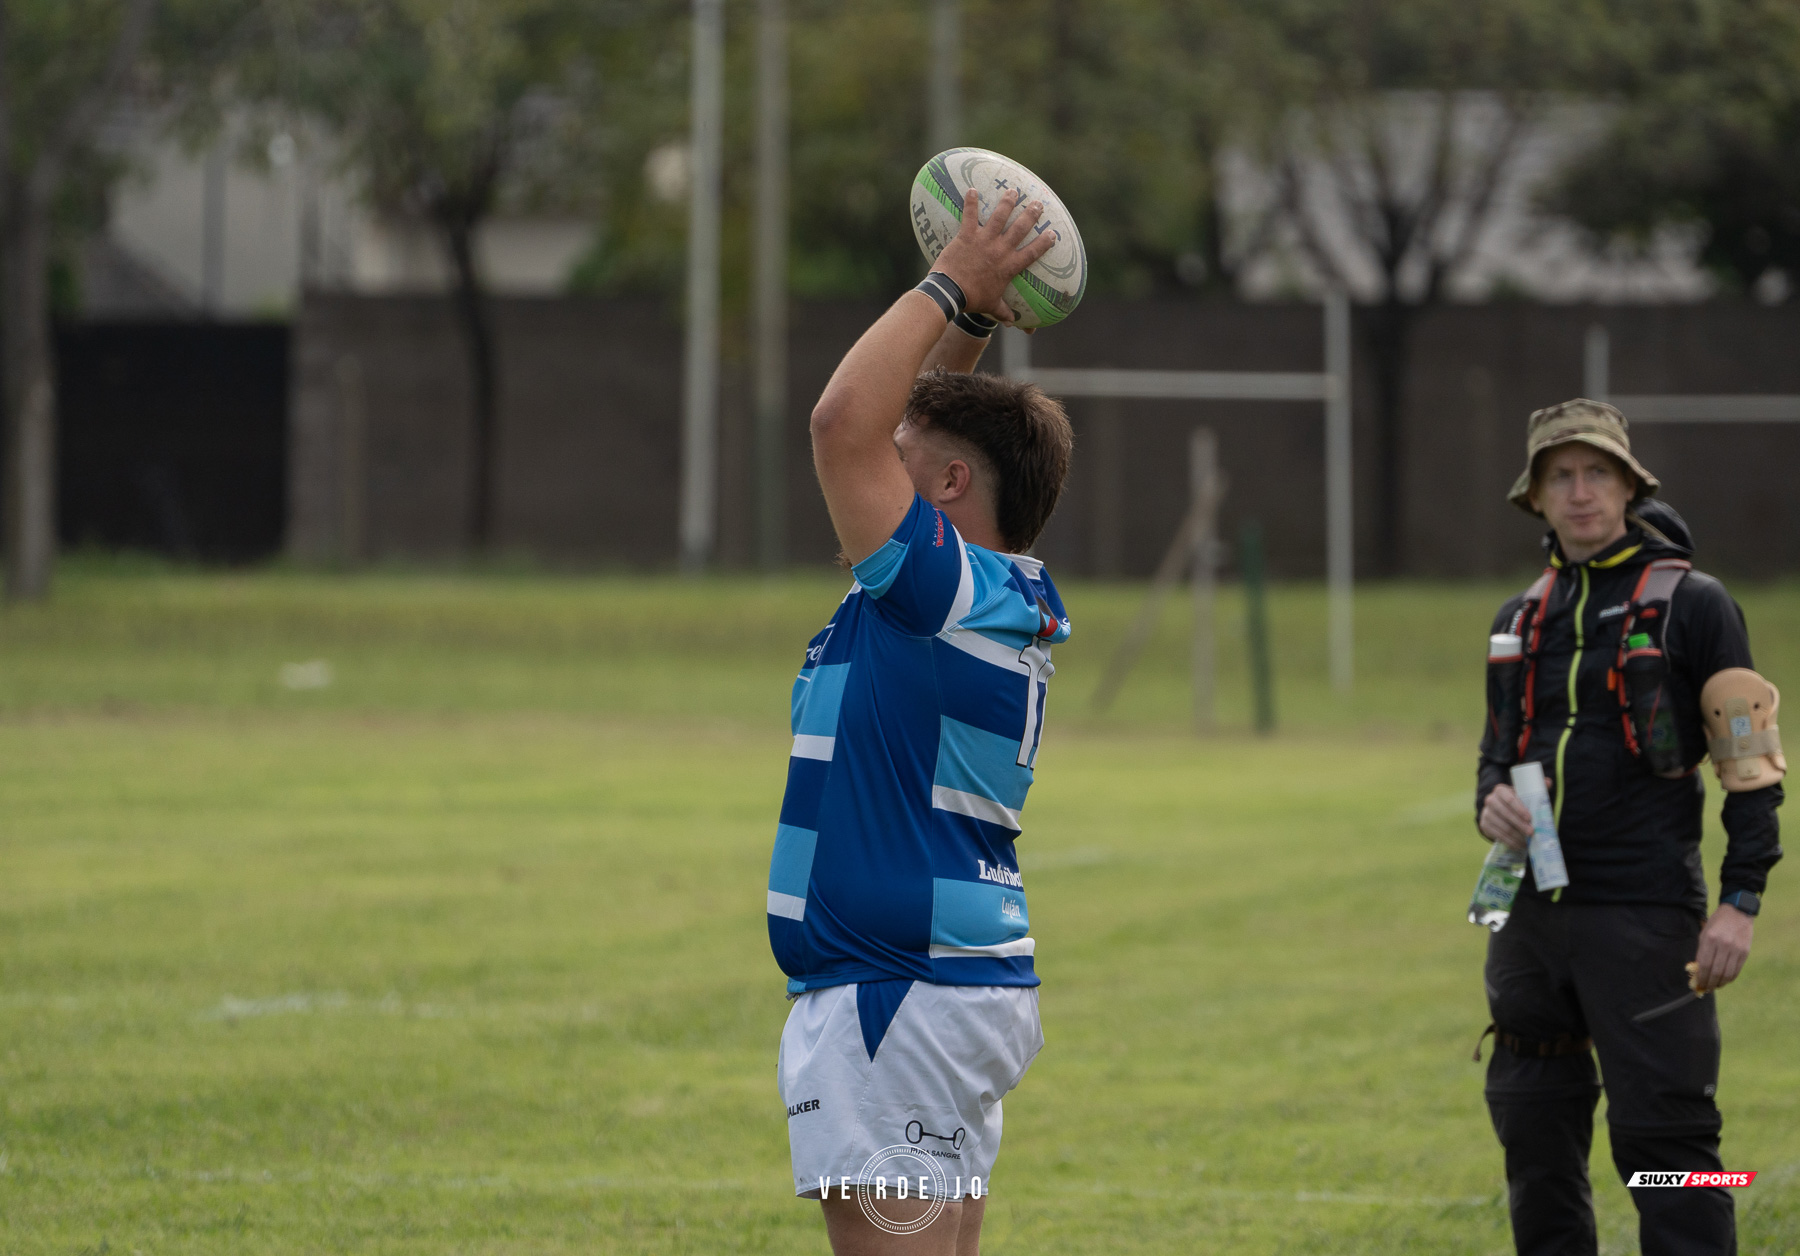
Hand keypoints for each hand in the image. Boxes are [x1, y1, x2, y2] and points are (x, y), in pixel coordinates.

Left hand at [932, 187, 1057, 324]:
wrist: (951, 293)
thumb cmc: (972, 300)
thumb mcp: (991, 306)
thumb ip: (1003, 311)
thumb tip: (1013, 322)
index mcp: (1009, 266)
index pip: (1032, 253)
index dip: (1044, 243)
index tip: (1053, 234)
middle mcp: (1000, 250)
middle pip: (1020, 229)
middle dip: (1031, 214)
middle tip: (1038, 204)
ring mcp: (984, 241)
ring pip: (999, 217)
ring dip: (1007, 202)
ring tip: (1013, 191)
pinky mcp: (967, 236)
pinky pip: (970, 215)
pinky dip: (970, 202)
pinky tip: (972, 189)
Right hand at [1478, 783, 1531, 850]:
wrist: (1500, 810)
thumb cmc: (1518, 801)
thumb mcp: (1525, 793)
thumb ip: (1537, 788)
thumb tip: (1548, 782)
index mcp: (1500, 790)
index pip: (1509, 799)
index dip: (1519, 808)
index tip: (1530, 818)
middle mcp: (1490, 800)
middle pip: (1505, 814)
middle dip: (1519, 824)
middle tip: (1532, 832)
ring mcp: (1486, 813)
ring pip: (1502, 826)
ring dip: (1516, 835)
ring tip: (1528, 841)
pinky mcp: (1484, 825)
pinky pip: (1497, 835)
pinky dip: (1509, 842)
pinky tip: (1518, 845)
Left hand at [1692, 903, 1753, 990]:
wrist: (1737, 912)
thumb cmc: (1717, 923)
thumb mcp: (1705, 932)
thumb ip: (1702, 950)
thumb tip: (1699, 970)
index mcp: (1710, 938)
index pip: (1704, 964)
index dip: (1701, 977)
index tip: (1698, 984)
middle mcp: (1723, 944)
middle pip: (1716, 971)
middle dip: (1709, 983)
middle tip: (1705, 988)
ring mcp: (1736, 949)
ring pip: (1727, 973)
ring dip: (1720, 983)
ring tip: (1714, 986)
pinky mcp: (1745, 952)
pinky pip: (1737, 970)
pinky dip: (1730, 978)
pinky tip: (1724, 980)